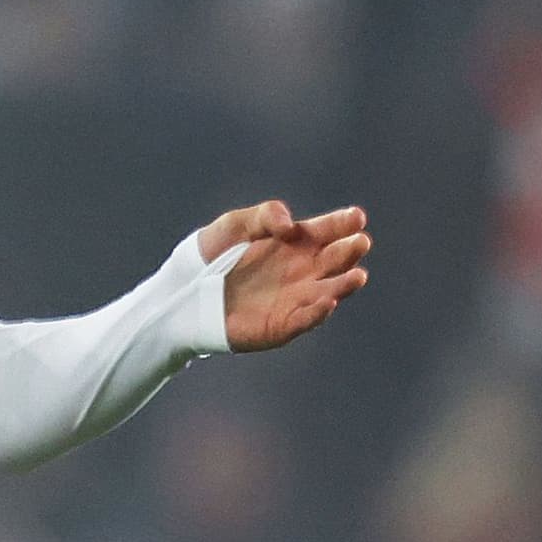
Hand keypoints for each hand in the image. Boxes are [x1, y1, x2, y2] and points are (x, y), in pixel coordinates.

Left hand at [199, 200, 373, 352]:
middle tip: (360, 242)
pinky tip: (328, 301)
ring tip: (358, 275)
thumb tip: (291, 226)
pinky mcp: (281, 325)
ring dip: (345, 285)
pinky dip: (317, 312)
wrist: (181, 291)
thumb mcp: (235, 224)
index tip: (357, 216)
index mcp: (295, 243)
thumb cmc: (211, 254)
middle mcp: (302, 270)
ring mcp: (294, 298)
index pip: (327, 231)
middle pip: (335, 260)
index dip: (344, 223)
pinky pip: (305, 320)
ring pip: (329, 292)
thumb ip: (265, 216)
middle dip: (350, 251)